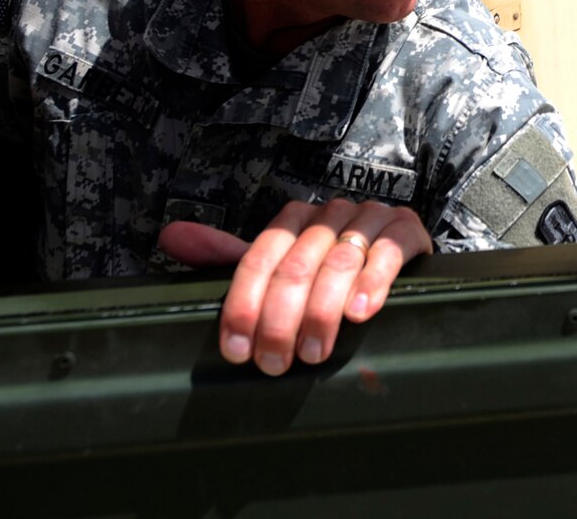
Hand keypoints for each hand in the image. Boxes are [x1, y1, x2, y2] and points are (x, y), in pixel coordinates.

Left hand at [161, 198, 432, 375]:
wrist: (399, 250)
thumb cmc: (331, 269)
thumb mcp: (281, 266)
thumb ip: (229, 258)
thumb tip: (170, 236)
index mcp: (293, 219)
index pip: (259, 258)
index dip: (244, 305)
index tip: (236, 349)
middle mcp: (328, 213)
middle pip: (295, 265)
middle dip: (281, 320)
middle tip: (275, 364)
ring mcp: (369, 218)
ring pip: (338, 262)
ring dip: (322, 312)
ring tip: (313, 353)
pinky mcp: (405, 229)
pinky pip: (387, 253)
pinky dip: (372, 284)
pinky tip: (360, 313)